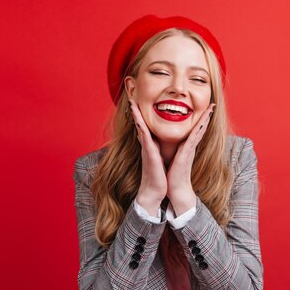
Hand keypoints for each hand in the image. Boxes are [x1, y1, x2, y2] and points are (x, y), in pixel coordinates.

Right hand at [129, 99, 167, 216]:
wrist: (153, 192)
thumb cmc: (158, 176)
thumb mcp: (158, 159)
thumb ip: (156, 150)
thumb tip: (157, 142)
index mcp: (150, 145)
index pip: (144, 126)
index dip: (141, 113)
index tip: (138, 102)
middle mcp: (146, 145)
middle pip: (139, 124)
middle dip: (135, 111)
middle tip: (131, 97)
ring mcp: (146, 149)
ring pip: (140, 129)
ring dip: (136, 116)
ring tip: (132, 104)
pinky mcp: (149, 155)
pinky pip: (145, 139)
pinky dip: (142, 129)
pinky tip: (139, 121)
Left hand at [166, 103, 214, 215]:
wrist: (176, 190)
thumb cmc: (174, 175)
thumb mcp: (174, 158)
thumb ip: (176, 150)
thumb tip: (174, 143)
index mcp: (186, 147)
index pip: (195, 130)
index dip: (200, 119)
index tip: (205, 109)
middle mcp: (190, 147)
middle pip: (200, 128)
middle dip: (206, 116)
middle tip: (212, 105)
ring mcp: (189, 151)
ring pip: (199, 132)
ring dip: (205, 120)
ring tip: (210, 110)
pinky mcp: (186, 155)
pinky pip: (193, 140)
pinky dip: (198, 131)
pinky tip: (201, 124)